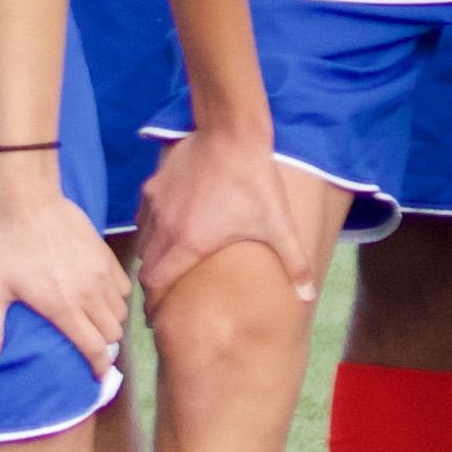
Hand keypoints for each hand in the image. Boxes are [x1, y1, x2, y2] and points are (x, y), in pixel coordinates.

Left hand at [0, 184, 131, 374]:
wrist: (31, 205)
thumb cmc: (8, 249)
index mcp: (63, 307)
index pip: (94, 347)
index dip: (99, 366)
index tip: (98, 376)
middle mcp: (89, 294)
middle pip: (111, 333)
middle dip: (103, 344)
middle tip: (90, 346)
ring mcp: (101, 275)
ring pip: (121, 312)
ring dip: (110, 322)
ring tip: (95, 323)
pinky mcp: (107, 258)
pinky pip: (123, 288)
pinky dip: (117, 299)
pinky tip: (101, 297)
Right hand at [133, 117, 338, 306]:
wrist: (231, 133)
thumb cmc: (255, 181)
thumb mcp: (277, 224)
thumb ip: (293, 263)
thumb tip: (308, 296)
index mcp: (188, 244)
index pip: (156, 285)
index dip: (154, 304)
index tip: (156, 318)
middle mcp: (163, 228)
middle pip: (146, 268)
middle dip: (153, 286)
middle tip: (163, 298)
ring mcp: (155, 206)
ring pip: (142, 243)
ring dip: (151, 258)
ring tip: (166, 267)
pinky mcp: (153, 187)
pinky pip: (142, 218)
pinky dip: (150, 231)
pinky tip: (167, 231)